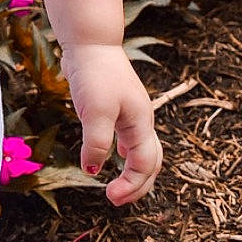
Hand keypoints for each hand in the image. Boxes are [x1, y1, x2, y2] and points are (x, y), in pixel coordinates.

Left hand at [63, 45, 162, 206]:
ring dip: (134, 171)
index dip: (130, 186)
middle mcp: (141, 120)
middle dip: (138, 185)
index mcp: (141, 124)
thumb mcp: (95, 112)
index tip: (109, 197)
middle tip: (116, 200)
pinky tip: (111, 156)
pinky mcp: (117, 105)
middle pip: (150, 162)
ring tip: (119, 186)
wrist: (91, 42)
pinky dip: (124, 153)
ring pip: (141, 150)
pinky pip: (127, 137)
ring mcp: (131, 112)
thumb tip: (93, 170)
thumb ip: (97, 143)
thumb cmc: (95, 74)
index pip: (144, 166)